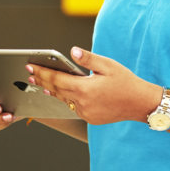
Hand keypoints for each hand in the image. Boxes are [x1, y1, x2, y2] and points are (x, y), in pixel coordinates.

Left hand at [28, 47, 158, 125]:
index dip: (41, 72)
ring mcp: (85, 113)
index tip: (30, 67)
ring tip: (41, 83)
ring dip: (52, 90)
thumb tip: (72, 51)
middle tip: (30, 74)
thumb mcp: (108, 65)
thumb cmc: (126, 82)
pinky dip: (65, 98)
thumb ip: (88, 59)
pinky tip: (60, 93)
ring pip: (63, 99)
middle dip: (42, 80)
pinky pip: (73, 107)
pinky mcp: (90, 118)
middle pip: (56, 89)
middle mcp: (82, 103)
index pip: (56, 79)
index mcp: (84, 89)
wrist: (140, 103)